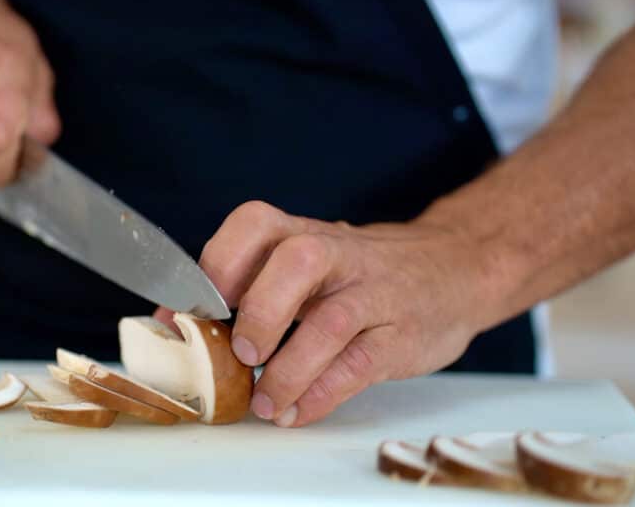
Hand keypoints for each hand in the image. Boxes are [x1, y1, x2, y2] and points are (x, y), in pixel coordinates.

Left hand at [159, 201, 503, 426]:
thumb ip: (254, 284)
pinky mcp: (401, 335)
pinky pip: (359, 365)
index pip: (254, 224)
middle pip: (297, 261)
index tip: (187, 315)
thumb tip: (178, 325)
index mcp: (303, 232)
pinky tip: (296, 411)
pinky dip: (322, 393)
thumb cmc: (360, 271)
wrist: (455, 269)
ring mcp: (374, 292)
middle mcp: (338, 253)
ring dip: (289, 368)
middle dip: (260, 310)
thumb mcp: (312, 260)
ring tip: (265, 401)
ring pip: (330, 321)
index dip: (214, 267)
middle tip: (241, 353)